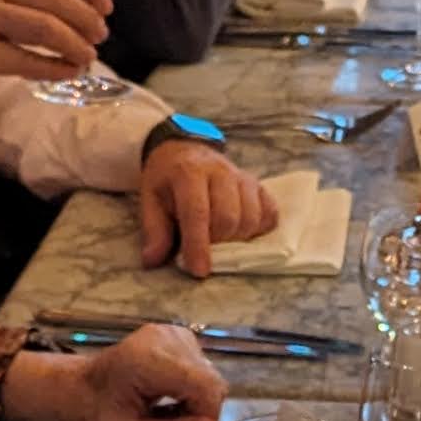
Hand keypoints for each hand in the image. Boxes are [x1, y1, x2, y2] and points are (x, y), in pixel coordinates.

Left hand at [2, 325, 226, 420]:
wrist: (78, 389)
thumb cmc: (96, 417)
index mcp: (150, 360)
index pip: (207, 387)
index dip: (203, 417)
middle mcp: (166, 338)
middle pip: (212, 381)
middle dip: (198, 409)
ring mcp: (173, 332)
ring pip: (210, 376)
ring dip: (194, 399)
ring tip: (164, 408)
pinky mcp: (178, 334)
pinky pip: (202, 368)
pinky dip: (191, 387)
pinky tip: (168, 393)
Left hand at [136, 140, 277, 275]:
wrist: (185, 150)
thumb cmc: (167, 180)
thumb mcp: (150, 200)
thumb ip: (154, 231)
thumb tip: (152, 260)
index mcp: (188, 173)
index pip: (197, 212)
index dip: (199, 245)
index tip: (199, 270)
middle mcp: (220, 171)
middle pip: (228, 218)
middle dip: (217, 243)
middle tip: (204, 246)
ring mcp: (243, 177)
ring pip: (251, 218)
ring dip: (238, 239)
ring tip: (220, 238)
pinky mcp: (259, 185)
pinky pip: (269, 213)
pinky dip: (259, 230)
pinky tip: (241, 232)